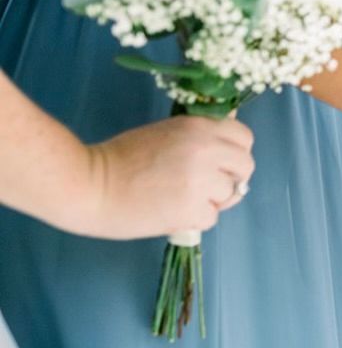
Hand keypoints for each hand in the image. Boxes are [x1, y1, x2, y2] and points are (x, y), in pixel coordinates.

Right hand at [74, 116, 255, 238]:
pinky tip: (171, 212)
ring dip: (210, 200)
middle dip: (231, 177)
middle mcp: (207, 150)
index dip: (235, 151)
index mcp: (199, 127)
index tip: (222, 162)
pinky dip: (194, 219)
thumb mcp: (167, 132)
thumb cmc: (122, 158)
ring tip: (179, 198)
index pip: (244, 137)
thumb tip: (228, 134)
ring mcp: (201, 180)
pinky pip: (210, 217)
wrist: (89, 185)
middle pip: (245, 166)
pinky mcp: (191, 209)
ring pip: (229, 194)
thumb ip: (199, 136)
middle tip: (207, 186)